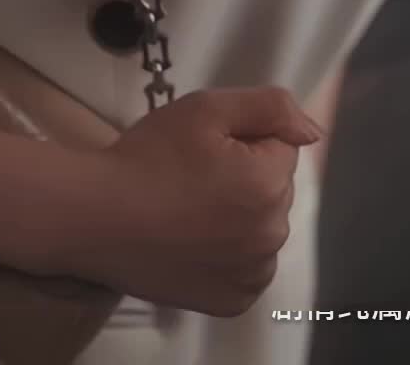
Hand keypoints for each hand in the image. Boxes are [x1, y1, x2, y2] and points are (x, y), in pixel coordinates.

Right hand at [64, 86, 320, 315]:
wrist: (96, 217)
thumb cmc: (150, 156)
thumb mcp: (207, 109)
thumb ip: (271, 107)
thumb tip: (313, 131)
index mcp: (270, 185)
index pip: (280, 146)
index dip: (243, 139)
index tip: (205, 148)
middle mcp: (271, 236)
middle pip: (275, 187)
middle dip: (246, 175)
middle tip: (194, 175)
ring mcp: (252, 275)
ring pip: (263, 226)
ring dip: (241, 215)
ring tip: (190, 208)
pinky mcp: (231, 302)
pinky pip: (249, 265)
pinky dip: (231, 253)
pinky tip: (195, 241)